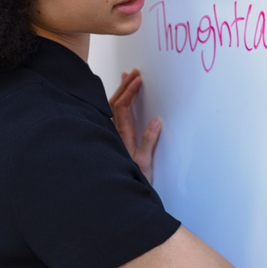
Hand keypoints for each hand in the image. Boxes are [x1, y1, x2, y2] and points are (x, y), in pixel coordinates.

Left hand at [109, 69, 162, 183]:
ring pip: (110, 108)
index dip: (129, 91)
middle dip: (124, 86)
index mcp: (121, 136)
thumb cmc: (131, 180)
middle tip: (134, 72)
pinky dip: (117, 102)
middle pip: (114, 103)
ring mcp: (111, 136)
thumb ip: (149, 142)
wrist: (118, 195)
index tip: (138, 80)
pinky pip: (111, 115)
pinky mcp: (112, 140)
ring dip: (119, 92)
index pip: (122, 107)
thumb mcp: (144, 163)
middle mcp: (113, 134)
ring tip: (126, 78)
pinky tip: (119, 99)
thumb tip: (156, 121)